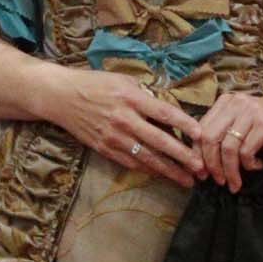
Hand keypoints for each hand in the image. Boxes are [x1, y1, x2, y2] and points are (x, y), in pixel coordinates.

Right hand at [40, 62, 203, 185]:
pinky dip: (149, 170)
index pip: (164, 112)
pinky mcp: (105, 149)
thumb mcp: (123, 81)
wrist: (61, 97)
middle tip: (201, 168)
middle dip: (182, 156)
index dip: (184, 125)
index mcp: (131, 98)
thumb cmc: (95, 84)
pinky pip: (131, 162)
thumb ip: (146, 96)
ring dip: (169, 171)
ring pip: (147, 158)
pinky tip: (163, 175)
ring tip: (187, 180)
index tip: (200, 135)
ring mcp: (114, 137)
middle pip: (159, 141)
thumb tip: (169, 113)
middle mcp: (124, 119)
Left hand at [199, 88, 262, 188]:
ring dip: (230, 170)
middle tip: (218, 181)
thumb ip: (224, 134)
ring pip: (228, 148)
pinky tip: (257, 166)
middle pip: (210, 138)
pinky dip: (248, 164)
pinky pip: (247, 151)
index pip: (201, 129)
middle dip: (212, 164)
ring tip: (235, 182)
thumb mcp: (242, 124)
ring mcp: (251, 113)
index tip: (202, 173)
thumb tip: (202, 162)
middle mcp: (236, 103)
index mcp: (226, 102)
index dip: (198, 154)